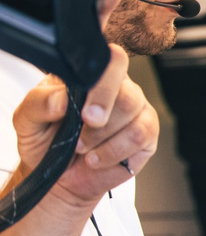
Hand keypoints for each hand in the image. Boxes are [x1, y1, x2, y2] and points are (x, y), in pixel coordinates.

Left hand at [10, 46, 157, 204]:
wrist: (56, 174)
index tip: (86, 114)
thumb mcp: (27, 118)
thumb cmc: (45, 139)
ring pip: (136, 120)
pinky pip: (141, 139)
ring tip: (84, 150)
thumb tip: (62, 99)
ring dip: (105, 141)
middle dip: (103, 121)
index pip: (113, 61)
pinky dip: (114, 153)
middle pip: (128, 95)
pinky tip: (97, 158)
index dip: (104, 85)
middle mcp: (121, 89)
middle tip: (80, 141)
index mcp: (93, 76)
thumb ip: (39, 102)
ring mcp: (138, 112)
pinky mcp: (147, 136)